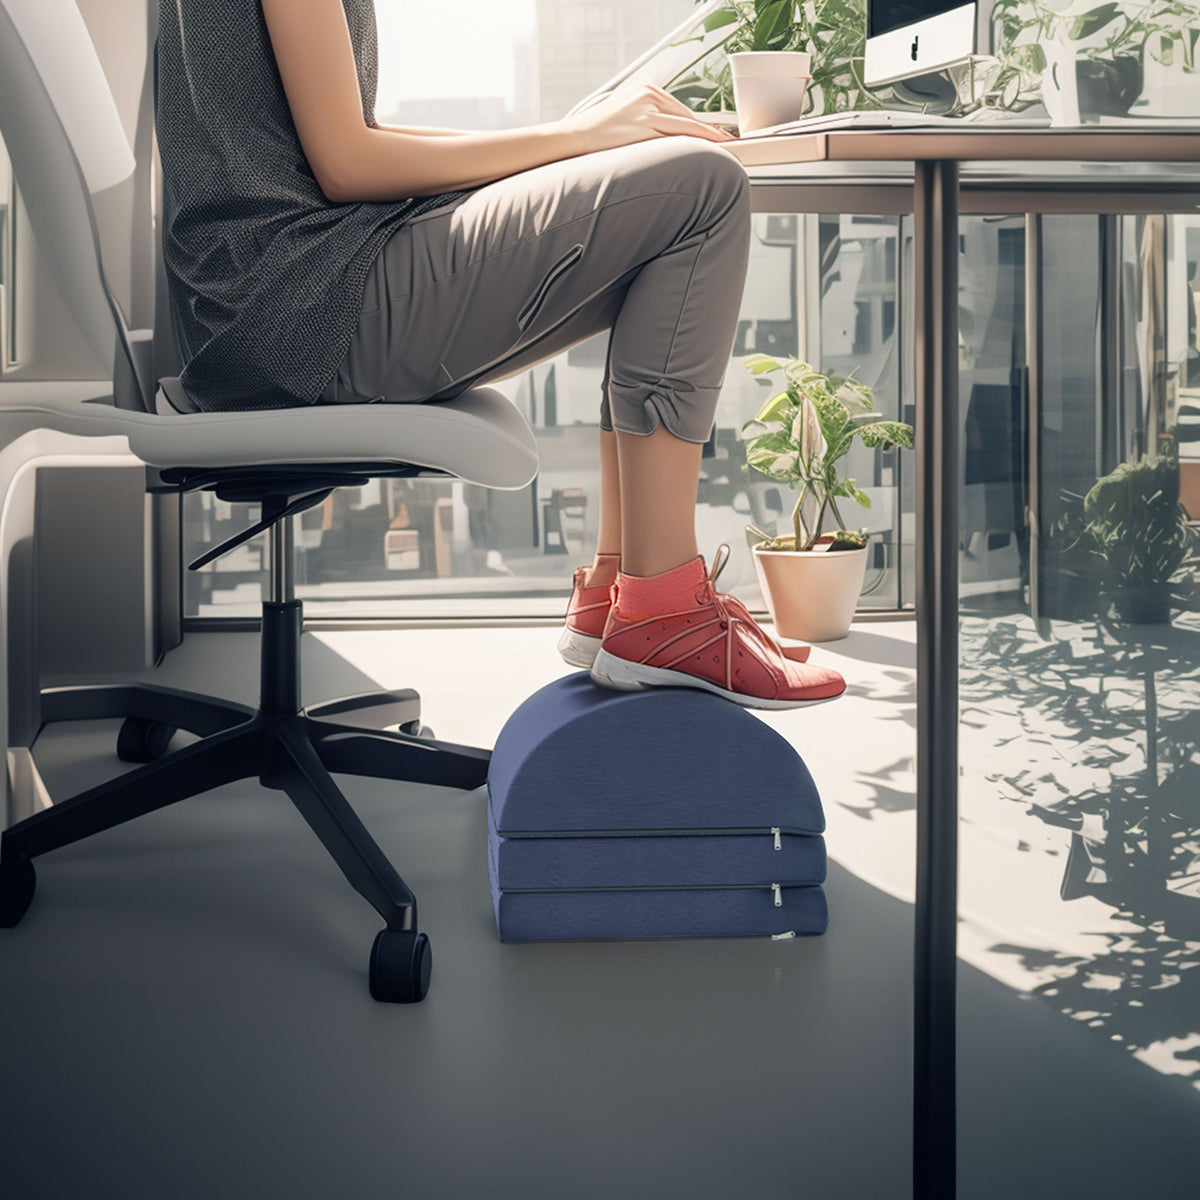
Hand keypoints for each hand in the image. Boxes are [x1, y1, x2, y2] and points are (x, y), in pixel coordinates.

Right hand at [563, 84, 736, 154]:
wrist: (579, 136)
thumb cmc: (600, 133)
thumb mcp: (628, 120)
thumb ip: (649, 123)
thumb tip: (668, 138)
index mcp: (647, 91)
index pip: (680, 111)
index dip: (700, 125)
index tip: (716, 134)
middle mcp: (650, 95)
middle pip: (686, 116)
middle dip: (708, 131)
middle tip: (727, 141)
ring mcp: (648, 108)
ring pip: (686, 124)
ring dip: (708, 136)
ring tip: (726, 145)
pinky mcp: (645, 123)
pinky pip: (677, 133)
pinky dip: (696, 140)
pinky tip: (708, 147)